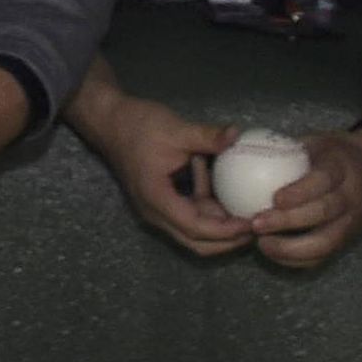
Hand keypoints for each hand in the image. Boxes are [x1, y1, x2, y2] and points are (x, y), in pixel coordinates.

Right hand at [82, 92, 249, 256]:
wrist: (107, 119)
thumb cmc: (138, 124)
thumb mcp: (175, 129)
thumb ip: (207, 136)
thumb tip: (237, 134)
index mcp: (157, 199)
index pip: (197, 228)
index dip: (226, 231)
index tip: (251, 223)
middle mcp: (154, 213)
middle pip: (195, 242)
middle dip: (227, 239)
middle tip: (254, 227)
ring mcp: (154, 209)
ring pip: (191, 232)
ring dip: (217, 223)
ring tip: (242, 208)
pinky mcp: (157, 202)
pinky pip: (185, 216)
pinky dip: (204, 207)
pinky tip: (216, 186)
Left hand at [250, 127, 361, 268]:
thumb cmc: (338, 152)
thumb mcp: (318, 140)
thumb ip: (290, 148)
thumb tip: (245, 147)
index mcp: (341, 167)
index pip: (323, 180)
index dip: (300, 191)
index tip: (274, 198)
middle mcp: (350, 198)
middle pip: (323, 214)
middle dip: (289, 222)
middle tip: (256, 224)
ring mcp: (352, 222)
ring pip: (327, 242)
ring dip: (293, 248)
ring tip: (262, 245)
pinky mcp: (349, 239)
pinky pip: (326, 255)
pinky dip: (300, 259)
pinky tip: (274, 253)